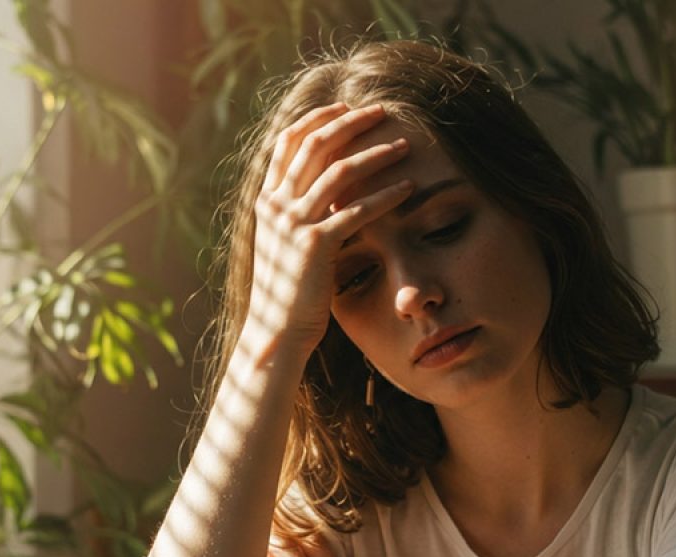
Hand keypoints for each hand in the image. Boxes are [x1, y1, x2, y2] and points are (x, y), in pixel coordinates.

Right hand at [246, 102, 411, 354]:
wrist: (279, 330)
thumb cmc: (290, 292)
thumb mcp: (286, 245)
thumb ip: (298, 215)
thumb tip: (325, 193)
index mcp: (266, 200)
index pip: (287, 142)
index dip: (316, 119)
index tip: (343, 106)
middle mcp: (276, 205)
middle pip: (315, 145)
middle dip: (350, 122)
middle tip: (381, 111)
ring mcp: (293, 223)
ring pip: (339, 171)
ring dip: (376, 154)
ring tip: (405, 146)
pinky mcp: (316, 245)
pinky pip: (357, 210)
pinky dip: (386, 196)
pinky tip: (409, 189)